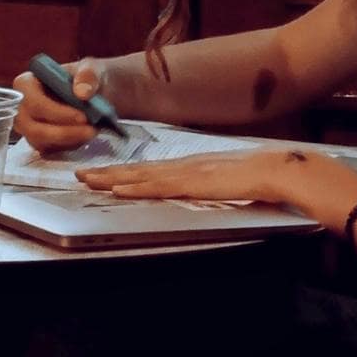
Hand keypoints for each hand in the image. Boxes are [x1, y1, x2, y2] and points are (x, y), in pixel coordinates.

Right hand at [13, 58, 105, 153]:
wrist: (96, 93)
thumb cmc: (86, 78)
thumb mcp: (92, 68)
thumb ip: (88, 75)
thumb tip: (81, 92)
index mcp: (26, 83)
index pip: (32, 101)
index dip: (55, 112)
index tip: (82, 116)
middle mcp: (22, 106)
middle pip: (32, 127)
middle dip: (62, 132)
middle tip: (91, 130)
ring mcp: (29, 126)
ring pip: (40, 141)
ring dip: (67, 140)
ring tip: (92, 132)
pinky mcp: (40, 140)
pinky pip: (48, 150)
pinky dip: (68, 146)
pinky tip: (85, 137)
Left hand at [77, 144, 305, 207]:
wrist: (276, 169)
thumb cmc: (259, 177)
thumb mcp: (229, 182)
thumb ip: (213, 185)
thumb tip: (205, 191)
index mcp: (191, 166)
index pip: (150, 170)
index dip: (124, 172)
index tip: (102, 174)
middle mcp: (184, 166)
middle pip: (138, 171)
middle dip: (107, 173)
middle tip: (79, 175)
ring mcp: (187, 173)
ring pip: (141, 177)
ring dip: (112, 178)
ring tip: (87, 180)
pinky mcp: (193, 183)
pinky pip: (159, 187)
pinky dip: (136, 188)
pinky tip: (118, 190)